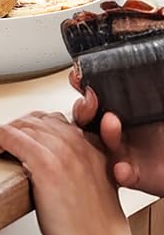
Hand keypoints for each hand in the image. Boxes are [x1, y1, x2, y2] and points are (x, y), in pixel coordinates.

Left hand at [0, 110, 136, 234]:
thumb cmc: (94, 229)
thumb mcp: (97, 188)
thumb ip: (81, 167)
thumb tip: (55, 159)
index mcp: (95, 149)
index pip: (59, 121)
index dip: (36, 126)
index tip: (25, 135)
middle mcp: (80, 146)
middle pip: (38, 120)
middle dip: (19, 127)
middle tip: (6, 141)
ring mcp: (63, 153)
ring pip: (23, 125)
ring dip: (6, 132)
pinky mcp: (45, 165)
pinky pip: (10, 136)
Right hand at [70, 75, 163, 194]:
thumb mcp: (160, 98)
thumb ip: (154, 83)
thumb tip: (155, 59)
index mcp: (125, 109)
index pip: (96, 95)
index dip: (84, 86)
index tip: (79, 77)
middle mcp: (120, 130)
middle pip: (87, 118)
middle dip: (84, 108)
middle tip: (91, 101)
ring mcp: (123, 152)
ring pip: (98, 145)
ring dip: (103, 134)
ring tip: (113, 124)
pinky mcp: (132, 175)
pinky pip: (118, 175)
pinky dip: (119, 171)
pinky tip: (125, 167)